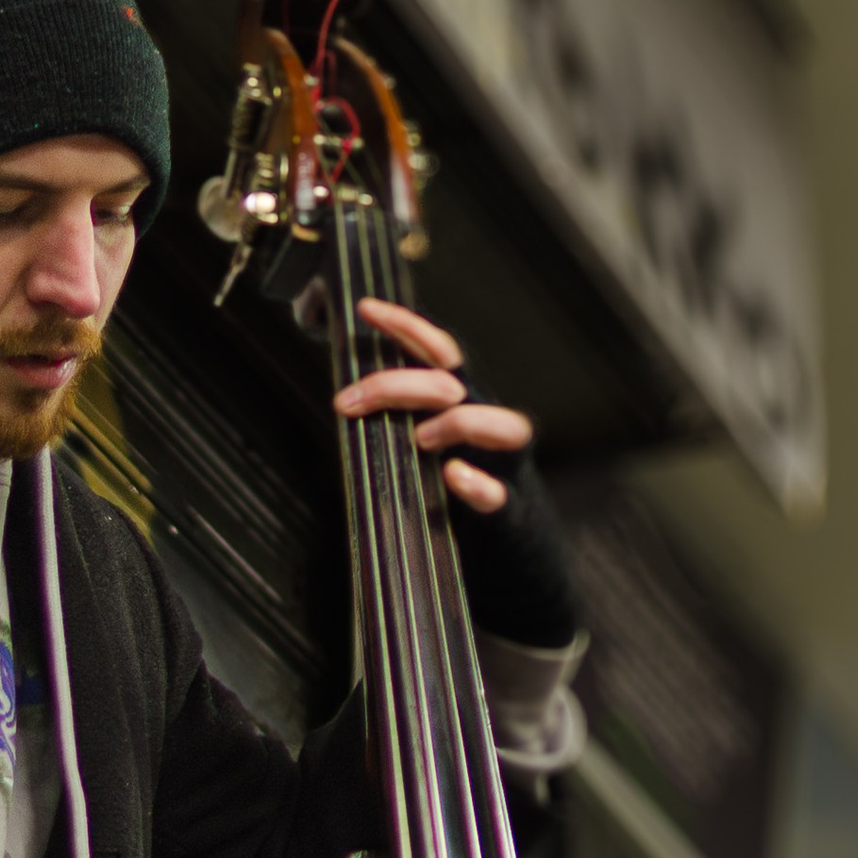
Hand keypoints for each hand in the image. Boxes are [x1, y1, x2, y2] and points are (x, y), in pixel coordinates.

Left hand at [331, 295, 532, 513]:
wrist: (511, 548)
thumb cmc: (460, 490)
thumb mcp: (427, 447)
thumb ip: (401, 422)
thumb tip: (346, 402)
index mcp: (465, 404)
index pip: (439, 353)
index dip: (406, 326)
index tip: (366, 309)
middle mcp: (488, 424)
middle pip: (451, 384)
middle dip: (396, 386)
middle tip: (349, 404)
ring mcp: (504, 466)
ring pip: (504, 426)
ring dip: (458, 424)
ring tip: (421, 440)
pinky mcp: (508, 509)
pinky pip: (499, 494)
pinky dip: (477, 483)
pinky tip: (454, 476)